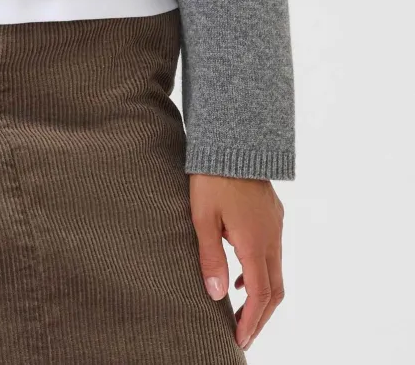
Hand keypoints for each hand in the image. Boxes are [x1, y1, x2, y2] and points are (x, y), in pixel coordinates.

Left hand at [189, 173, 285, 351]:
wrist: (232, 139)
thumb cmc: (212, 176)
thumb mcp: (203, 216)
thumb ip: (210, 256)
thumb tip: (217, 295)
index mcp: (255, 241)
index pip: (259, 294)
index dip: (252, 320)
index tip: (241, 340)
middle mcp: (272, 237)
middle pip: (274, 289)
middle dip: (260, 316)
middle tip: (244, 334)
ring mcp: (275, 225)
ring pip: (276, 271)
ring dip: (261, 295)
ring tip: (241, 311)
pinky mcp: (272, 215)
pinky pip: (272, 253)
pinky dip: (261, 273)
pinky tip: (240, 275)